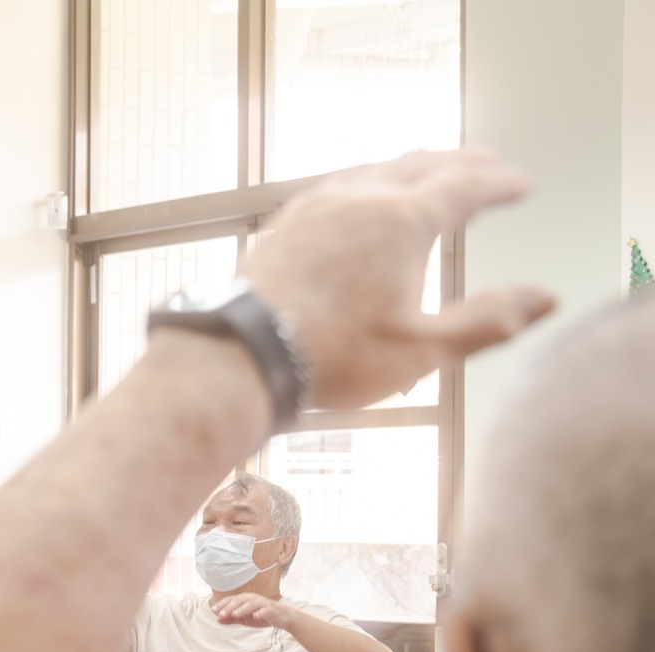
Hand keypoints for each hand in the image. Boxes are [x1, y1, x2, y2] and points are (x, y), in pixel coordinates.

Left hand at [211, 594, 295, 629]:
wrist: (282, 618)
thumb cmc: (261, 616)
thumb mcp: (244, 619)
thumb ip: (232, 619)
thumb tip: (218, 619)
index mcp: (245, 599)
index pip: (232, 600)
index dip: (223, 604)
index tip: (214, 610)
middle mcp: (253, 599)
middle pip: (240, 600)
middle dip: (230, 607)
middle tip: (221, 614)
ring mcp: (263, 603)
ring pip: (252, 604)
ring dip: (242, 609)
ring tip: (234, 615)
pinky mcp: (272, 610)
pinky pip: (266, 610)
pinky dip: (261, 613)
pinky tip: (256, 617)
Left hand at [241, 150, 554, 410]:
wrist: (240, 356)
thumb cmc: (327, 357)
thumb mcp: (422, 350)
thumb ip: (488, 321)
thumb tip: (544, 299)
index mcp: (402, 221)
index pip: (467, 187)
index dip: (500, 185)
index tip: (521, 184)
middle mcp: (360, 199)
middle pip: (423, 164)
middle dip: (461, 162)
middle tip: (486, 162)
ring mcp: (316, 206)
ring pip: (375, 169)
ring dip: (412, 165)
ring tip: (429, 169)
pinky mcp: (285, 223)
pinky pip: (335, 185)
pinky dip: (365, 180)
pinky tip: (358, 197)